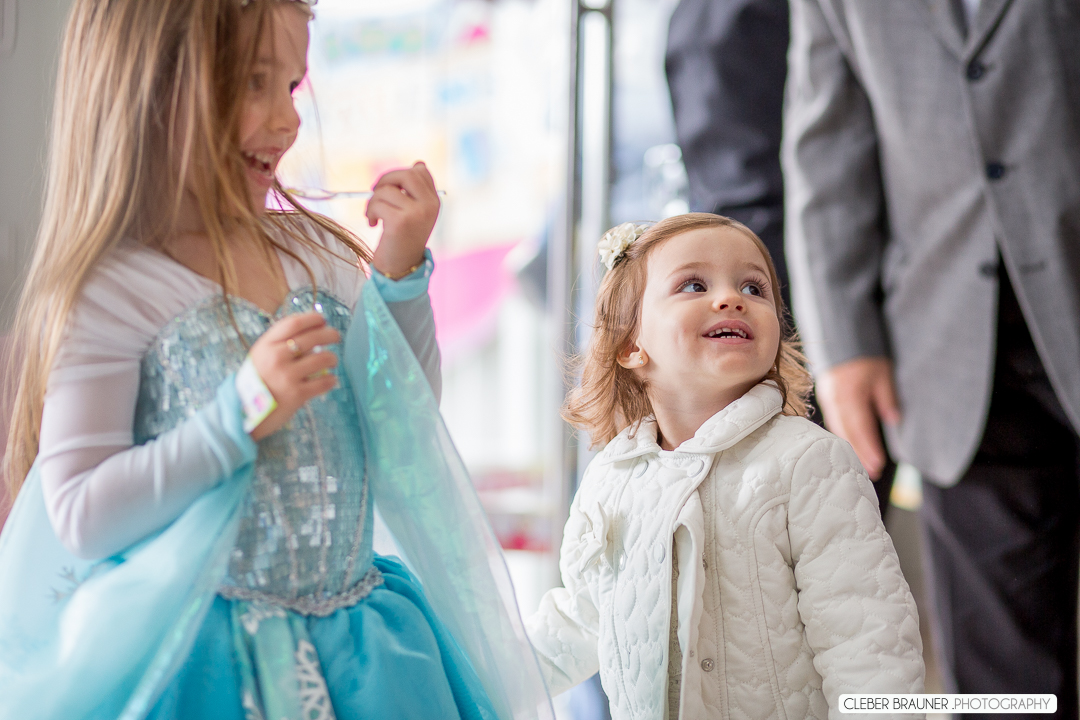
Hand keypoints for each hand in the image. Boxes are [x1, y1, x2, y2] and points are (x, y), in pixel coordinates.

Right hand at [247, 312, 340, 440]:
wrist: (244, 411)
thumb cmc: (258, 380)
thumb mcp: (261, 355)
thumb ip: (281, 343)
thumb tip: (313, 330)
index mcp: (266, 345)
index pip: (293, 324)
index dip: (311, 319)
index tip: (322, 320)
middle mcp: (276, 358)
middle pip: (311, 338)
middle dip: (329, 334)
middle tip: (335, 336)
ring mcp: (287, 376)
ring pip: (322, 359)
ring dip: (332, 358)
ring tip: (332, 360)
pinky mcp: (296, 395)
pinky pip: (323, 382)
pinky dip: (331, 380)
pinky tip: (331, 379)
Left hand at [367, 161, 439, 277]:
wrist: (400, 267)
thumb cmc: (403, 238)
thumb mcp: (415, 212)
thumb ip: (416, 190)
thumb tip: (419, 163)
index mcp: (434, 201)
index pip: (420, 171)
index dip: (400, 175)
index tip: (390, 190)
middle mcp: (429, 205)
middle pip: (406, 174)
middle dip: (386, 180)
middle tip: (376, 194)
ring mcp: (417, 213)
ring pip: (387, 190)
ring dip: (373, 202)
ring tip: (373, 216)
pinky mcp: (401, 221)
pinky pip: (378, 204)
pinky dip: (370, 213)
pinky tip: (373, 224)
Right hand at [815, 357, 900, 479]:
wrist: (841, 337)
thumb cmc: (865, 355)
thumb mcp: (883, 373)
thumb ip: (887, 398)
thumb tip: (894, 421)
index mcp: (850, 394)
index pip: (860, 427)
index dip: (869, 447)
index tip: (879, 465)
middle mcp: (835, 400)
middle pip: (847, 433)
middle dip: (860, 454)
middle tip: (873, 473)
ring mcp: (828, 400)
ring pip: (838, 430)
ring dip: (851, 448)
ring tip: (864, 465)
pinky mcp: (826, 398)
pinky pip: (834, 422)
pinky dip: (843, 436)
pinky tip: (851, 446)